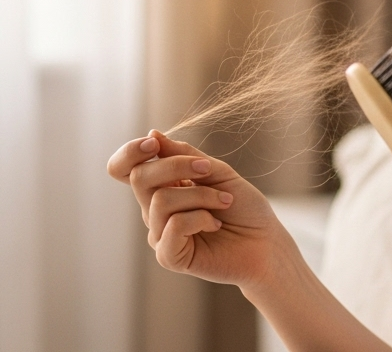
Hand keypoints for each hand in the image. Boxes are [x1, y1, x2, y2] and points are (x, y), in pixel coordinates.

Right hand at [107, 130, 284, 287]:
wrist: (266, 242)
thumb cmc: (244, 207)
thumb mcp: (217, 172)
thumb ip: (185, 155)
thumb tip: (153, 135)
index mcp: (162, 186)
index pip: (125, 168)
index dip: (130, 152)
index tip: (154, 144)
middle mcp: (155, 210)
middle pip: (140, 178)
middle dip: (176, 165)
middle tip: (208, 169)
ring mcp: (159, 234)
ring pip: (161, 201)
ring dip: (200, 196)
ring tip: (224, 202)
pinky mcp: (169, 256)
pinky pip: (172, 227)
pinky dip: (200, 219)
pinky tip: (215, 225)